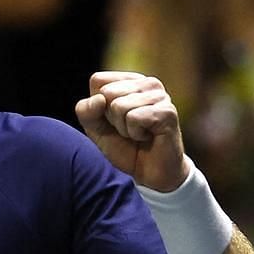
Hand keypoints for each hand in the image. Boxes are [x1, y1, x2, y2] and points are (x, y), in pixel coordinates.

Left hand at [75, 71, 188, 191]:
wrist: (150, 173)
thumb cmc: (124, 147)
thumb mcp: (96, 129)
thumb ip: (86, 112)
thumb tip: (98, 99)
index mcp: (130, 81)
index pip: (98, 80)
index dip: (98, 106)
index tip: (113, 120)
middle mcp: (148, 83)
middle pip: (108, 92)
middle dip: (111, 118)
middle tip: (128, 129)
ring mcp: (160, 95)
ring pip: (119, 106)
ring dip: (124, 128)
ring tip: (139, 133)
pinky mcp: (167, 111)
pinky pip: (134, 118)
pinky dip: (135, 133)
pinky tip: (148, 137)